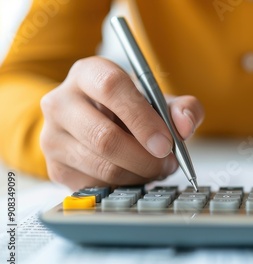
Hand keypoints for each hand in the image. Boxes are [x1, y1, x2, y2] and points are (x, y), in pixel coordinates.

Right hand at [40, 56, 203, 189]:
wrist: (100, 123)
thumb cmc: (131, 109)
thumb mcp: (160, 101)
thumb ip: (183, 108)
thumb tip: (185, 125)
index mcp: (88, 73)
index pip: (111, 88)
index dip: (143, 118)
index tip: (166, 143)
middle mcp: (61, 102)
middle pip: (104, 137)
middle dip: (146, 158)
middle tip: (168, 163)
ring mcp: (52, 137)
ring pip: (102, 166)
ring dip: (140, 174)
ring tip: (157, 168)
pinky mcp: (55, 167)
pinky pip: (97, 185)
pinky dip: (125, 185)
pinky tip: (136, 174)